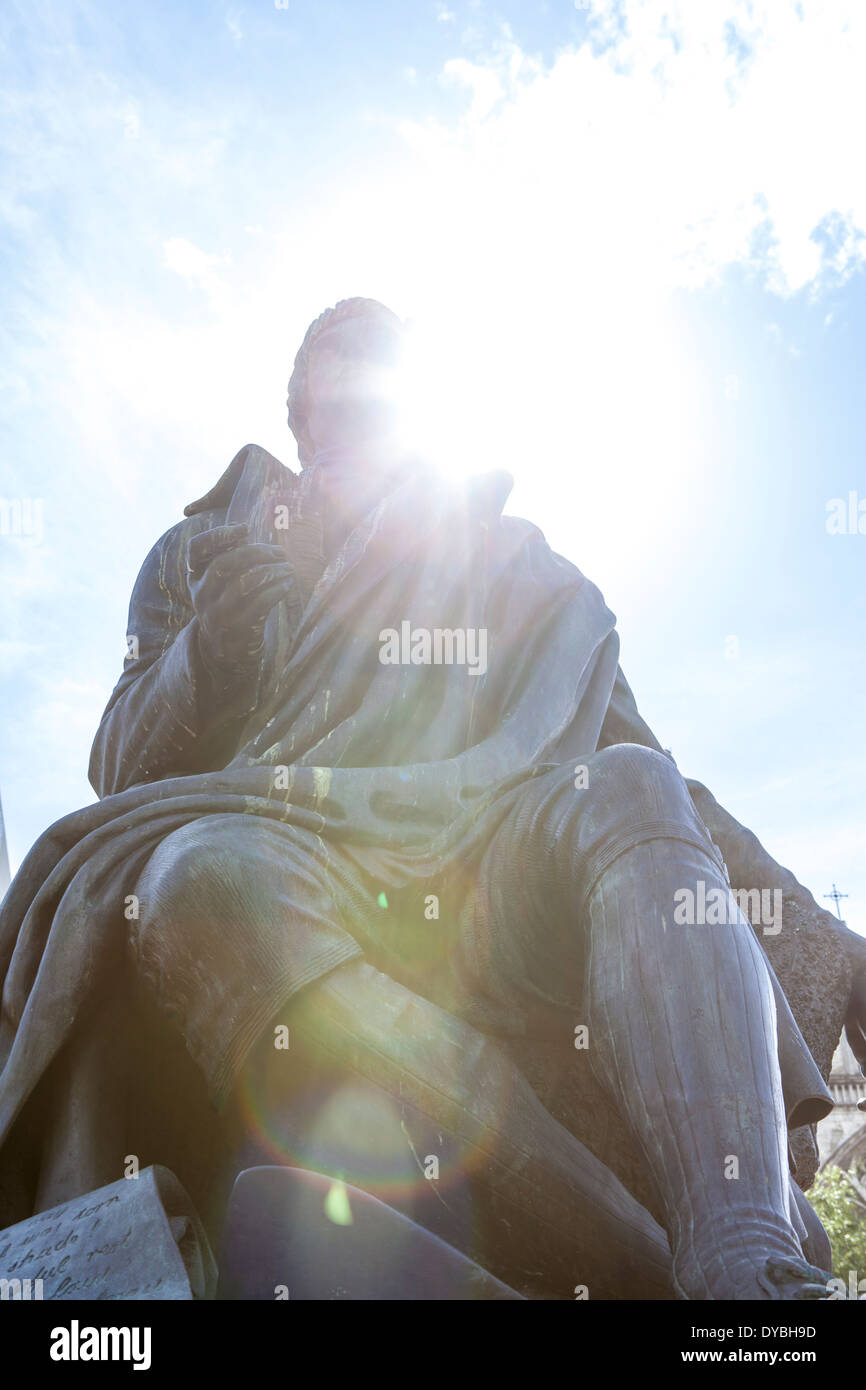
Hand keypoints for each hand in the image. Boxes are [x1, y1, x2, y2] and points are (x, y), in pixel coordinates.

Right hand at [186, 523, 295, 668]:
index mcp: (195, 577)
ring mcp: (217, 614)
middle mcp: (202, 594)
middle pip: (224, 563)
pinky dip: (277, 590)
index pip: (196, 548)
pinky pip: (259, 604)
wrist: (224, 652)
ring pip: (243, 583)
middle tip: (280, 551)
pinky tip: (288, 584)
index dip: (218, 535)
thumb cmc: (229, 606)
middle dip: (256, 552)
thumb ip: (228, 558)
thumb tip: (244, 531)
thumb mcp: (219, 584)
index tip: (245, 529)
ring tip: (289, 567)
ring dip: (271, 571)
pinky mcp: (237, 630)